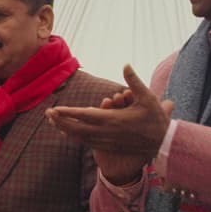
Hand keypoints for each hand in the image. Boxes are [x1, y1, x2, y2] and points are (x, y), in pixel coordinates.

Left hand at [45, 64, 174, 158]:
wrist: (163, 143)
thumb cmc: (156, 119)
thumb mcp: (148, 98)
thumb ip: (134, 81)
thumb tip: (125, 64)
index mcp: (113, 120)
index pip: (85, 116)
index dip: (68, 113)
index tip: (54, 110)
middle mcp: (106, 133)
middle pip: (77, 128)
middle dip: (61, 121)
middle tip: (47, 114)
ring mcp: (107, 142)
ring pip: (80, 137)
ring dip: (66, 129)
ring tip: (54, 122)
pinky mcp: (109, 147)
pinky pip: (87, 142)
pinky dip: (76, 137)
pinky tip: (68, 133)